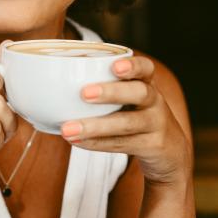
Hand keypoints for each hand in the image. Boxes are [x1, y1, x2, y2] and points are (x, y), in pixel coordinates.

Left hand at [60, 56, 191, 184]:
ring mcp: (157, 125)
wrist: (169, 152)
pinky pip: (123, 144)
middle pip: (140, 93)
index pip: (145, 68)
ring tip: (67, 129)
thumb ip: (101, 87)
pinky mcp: (153, 147)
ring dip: (95, 126)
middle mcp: (155, 101)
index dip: (132, 66)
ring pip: (128, 124)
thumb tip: (48, 80)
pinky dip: (98, 144)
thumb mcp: (127, 99)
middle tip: (84, 93)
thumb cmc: (133, 115)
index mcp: (146, 83)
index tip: (114, 66)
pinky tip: (76, 142)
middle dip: (112, 92)